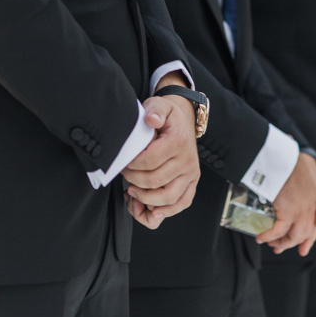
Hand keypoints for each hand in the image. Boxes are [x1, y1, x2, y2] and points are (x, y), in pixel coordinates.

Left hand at [122, 91, 199, 228]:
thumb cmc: (167, 116)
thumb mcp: (160, 105)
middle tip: (124, 175)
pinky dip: (165, 211)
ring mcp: (191, 174)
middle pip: (155, 181)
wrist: (184, 121)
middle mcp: (187, 160)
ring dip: (145, 198)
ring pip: (167, 197)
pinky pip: (182, 203)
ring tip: (132, 192)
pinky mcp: (192, 182)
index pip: (149, 161)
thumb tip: (151, 119)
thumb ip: (155, 110)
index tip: (122, 162)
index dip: (131, 165)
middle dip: (133, 180)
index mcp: (178, 142)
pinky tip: (150, 209)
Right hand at [256, 152, 315, 256]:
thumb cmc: (287, 155)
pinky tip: (260, 238)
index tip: (305, 245)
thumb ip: (299, 166)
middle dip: (294, 243)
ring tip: (270, 244)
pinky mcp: (288, 212)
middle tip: (281, 248)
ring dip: (281, 243)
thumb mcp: (301, 162)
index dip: (312, 235)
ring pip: (295, 236)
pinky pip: (278, 231)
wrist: (282, 155)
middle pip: (307, 232)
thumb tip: (290, 145)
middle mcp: (311, 204)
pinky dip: (268, 237)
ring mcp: (301, 210)